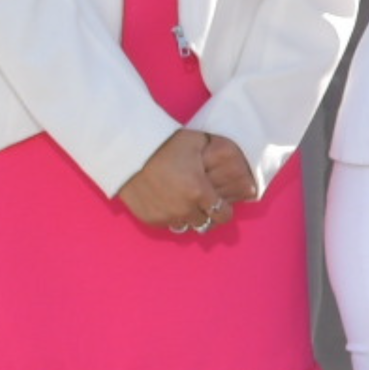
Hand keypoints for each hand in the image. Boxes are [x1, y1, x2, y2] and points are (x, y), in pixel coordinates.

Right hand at [119, 126, 259, 235]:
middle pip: (205, 222)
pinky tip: (168, 201)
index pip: (223, 215)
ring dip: (188, 217)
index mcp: (199, 192)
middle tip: (202, 201)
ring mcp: (165, 216)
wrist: (129, 152)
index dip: (225, 210)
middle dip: (206, 213)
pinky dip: (170, 216)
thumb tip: (239, 169)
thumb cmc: (166, 144)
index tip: (222, 203)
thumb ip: (219, 158)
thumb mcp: (199, 144)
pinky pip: (167, 224)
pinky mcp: (149, 219)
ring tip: (184, 202)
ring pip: (185, 225)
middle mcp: (183, 209)